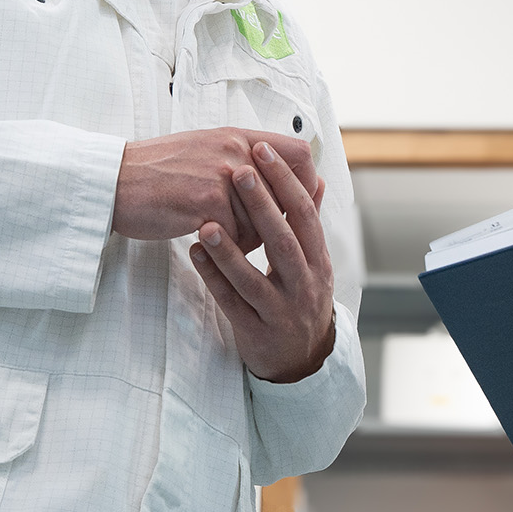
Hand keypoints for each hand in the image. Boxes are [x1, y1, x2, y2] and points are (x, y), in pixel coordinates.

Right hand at [114, 128, 323, 247]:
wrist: (115, 180)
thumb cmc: (159, 171)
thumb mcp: (206, 148)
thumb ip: (243, 158)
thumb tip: (282, 174)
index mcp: (238, 136)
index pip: (299, 154)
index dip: (305, 183)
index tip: (294, 204)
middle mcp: (235, 151)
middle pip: (285, 196)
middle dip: (276, 222)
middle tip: (256, 231)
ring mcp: (222, 175)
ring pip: (262, 222)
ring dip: (247, 238)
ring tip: (221, 233)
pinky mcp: (206, 201)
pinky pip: (237, 236)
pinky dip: (226, 247)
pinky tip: (205, 238)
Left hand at [188, 144, 338, 382]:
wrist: (302, 360)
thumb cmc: (300, 299)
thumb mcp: (312, 262)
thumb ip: (308, 223)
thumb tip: (315, 178)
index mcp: (317, 260)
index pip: (304, 214)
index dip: (285, 182)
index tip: (262, 151)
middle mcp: (304, 284)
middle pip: (284, 241)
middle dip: (262, 205)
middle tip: (238, 172)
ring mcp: (282, 311)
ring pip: (256, 278)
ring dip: (231, 249)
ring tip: (207, 221)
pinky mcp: (257, 332)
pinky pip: (233, 303)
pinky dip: (214, 278)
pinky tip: (195, 254)